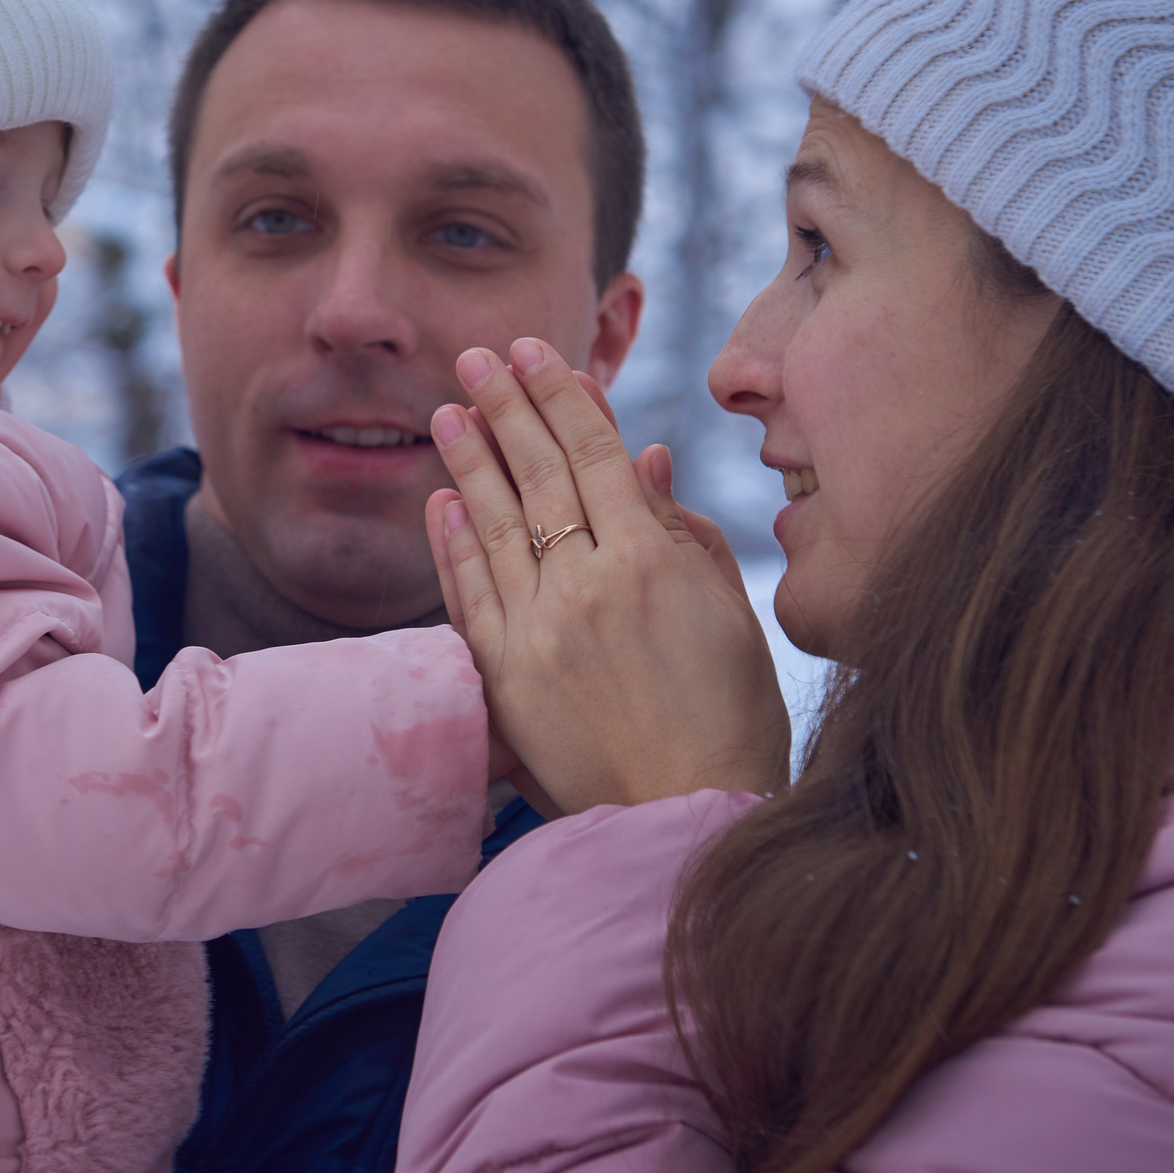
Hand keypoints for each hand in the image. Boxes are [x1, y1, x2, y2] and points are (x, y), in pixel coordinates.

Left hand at [424, 339, 789, 814]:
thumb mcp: (728, 615)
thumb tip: (643, 458)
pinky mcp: (506, 676)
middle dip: (506, 408)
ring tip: (448, 411)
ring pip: (495, 525)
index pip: (596, 455)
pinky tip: (441, 501)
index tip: (535, 353)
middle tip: (478, 358)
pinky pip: (470, 594)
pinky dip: (452, 544)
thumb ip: (681, 532)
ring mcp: (540, 630)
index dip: (562, 398)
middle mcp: (588, 585)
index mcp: (651, 563)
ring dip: (469, 462)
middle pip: (539, 476)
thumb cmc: (732, 719)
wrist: (688, 819)